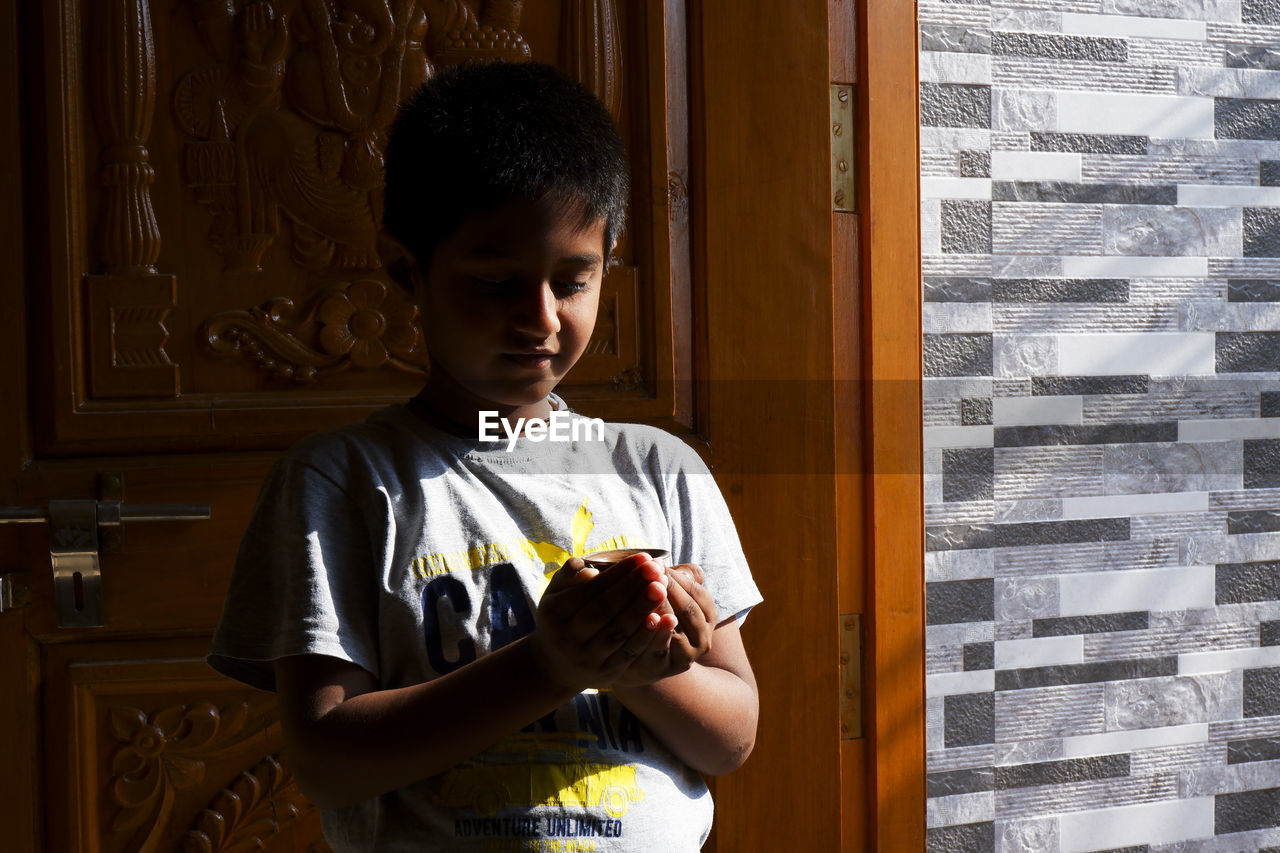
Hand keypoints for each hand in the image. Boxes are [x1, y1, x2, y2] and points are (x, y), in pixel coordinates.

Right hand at [528, 555, 671, 691]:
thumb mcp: (556, 594)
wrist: (555, 667)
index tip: (643, 557)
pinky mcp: (606, 674)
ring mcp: (586, 658)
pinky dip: (645, 636)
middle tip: (656, 569)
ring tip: (661, 588)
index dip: (618, 573)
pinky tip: (662, 618)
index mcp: (554, 613)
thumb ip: (571, 575)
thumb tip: (590, 568)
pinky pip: (629, 653)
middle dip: (632, 587)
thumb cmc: (561, 618)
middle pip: (604, 609)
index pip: (590, 589)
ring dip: (641, 609)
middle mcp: (567, 638)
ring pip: (618, 632)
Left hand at [613, 563, 717, 686]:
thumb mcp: (666, 595)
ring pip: (677, 628)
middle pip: (688, 608)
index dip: (677, 576)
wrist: (641, 658)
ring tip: (649, 589)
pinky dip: (655, 632)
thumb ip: (669, 579)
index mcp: (707, 615)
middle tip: (650, 571)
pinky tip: (645, 617)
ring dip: (663, 607)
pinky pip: (662, 648)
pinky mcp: (669, 667)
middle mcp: (704, 637)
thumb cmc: (655, 615)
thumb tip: (658, 561)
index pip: (697, 591)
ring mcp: (689, 654)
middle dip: (670, 588)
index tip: (656, 561)